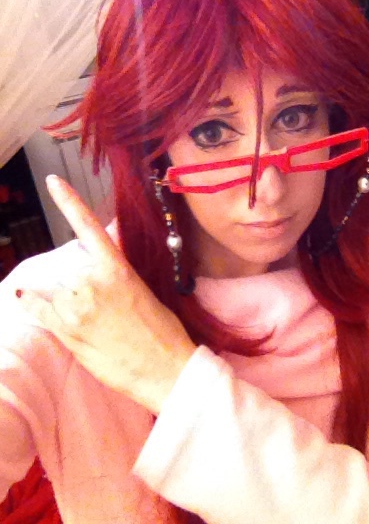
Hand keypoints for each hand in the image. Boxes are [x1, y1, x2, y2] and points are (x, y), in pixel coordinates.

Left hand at [17, 175, 195, 414]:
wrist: (165, 368)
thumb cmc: (162, 332)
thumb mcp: (144, 292)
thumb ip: (116, 278)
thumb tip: (98, 274)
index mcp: (118, 268)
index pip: (89, 227)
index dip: (69, 202)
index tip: (53, 181)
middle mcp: (94, 280)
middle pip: (71, 271)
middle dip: (80, 288)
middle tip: (106, 314)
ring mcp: (78, 304)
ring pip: (59, 292)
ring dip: (67, 304)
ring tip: (96, 327)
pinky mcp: (68, 328)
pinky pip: (40, 309)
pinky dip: (30, 302)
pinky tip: (22, 295)